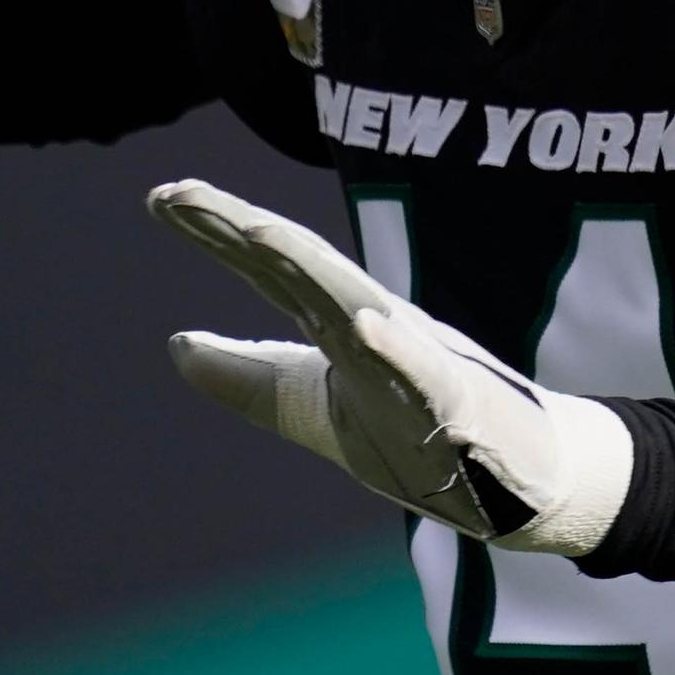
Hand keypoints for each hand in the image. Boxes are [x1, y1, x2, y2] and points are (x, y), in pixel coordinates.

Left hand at [148, 179, 630, 555]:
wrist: (513, 480)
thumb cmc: (413, 433)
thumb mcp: (310, 404)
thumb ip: (248, 375)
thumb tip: (174, 342)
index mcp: (337, 324)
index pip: (268, 269)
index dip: (215, 233)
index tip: (160, 196)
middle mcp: (372, 327)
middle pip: (300, 268)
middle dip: (242, 229)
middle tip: (178, 194)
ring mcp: (414, 360)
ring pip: (355, 303)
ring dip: (309, 265)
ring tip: (253, 230)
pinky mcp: (455, 404)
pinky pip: (424, 375)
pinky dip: (396, 349)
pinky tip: (364, 324)